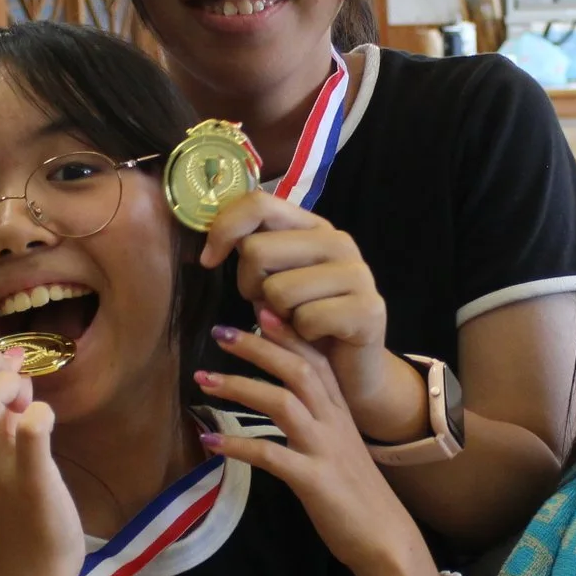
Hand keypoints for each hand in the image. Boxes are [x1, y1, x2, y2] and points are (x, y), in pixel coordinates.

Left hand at [193, 309, 431, 575]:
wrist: (386, 540)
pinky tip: (211, 440)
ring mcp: (326, 450)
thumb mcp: (340, 447)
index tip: (256, 307)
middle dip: (258, 346)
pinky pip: (272, 456)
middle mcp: (335, 422)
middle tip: (219, 331)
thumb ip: (318, 419)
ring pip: (284, 403)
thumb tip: (286, 399)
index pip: (316, 357)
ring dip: (241, 387)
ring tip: (203, 380)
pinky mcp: (315, 481)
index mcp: (340, 412)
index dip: (286, 331)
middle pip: (299, 369)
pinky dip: (239, 444)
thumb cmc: (357, 495)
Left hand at [196, 191, 399, 423]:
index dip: (223, 229)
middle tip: (269, 305)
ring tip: (294, 322)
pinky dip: (301, 337)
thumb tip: (209, 248)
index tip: (208, 260)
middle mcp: (338, 242)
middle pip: (257, 250)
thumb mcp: (272, 281)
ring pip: (278, 289)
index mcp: (313, 227)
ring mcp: (357, 273)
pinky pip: (306, 319)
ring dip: (276, 316)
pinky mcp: (367, 309)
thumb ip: (252, 254)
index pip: (258, 204)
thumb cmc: (302, 323)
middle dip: (249, 285)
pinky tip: (315, 338)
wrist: (349, 372)